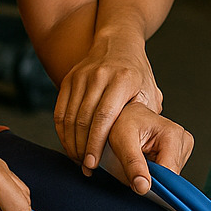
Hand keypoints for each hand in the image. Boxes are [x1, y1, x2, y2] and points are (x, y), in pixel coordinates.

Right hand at [55, 35, 161, 172]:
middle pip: (83, 119)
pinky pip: (60, 110)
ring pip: (69, 117)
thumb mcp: (150, 93)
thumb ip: (145, 119)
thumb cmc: (137, 74)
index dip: (96, 143)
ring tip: (78, 159)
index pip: (104, 116)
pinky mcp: (69, 78)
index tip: (93, 163)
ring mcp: (82, 76)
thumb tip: (142, 149)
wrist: (119, 43)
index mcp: (123, 80)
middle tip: (86, 167)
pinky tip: (69, 145)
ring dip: (71, 142)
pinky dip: (62, 131)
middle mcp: (100, 75)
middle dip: (82, 148)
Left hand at [105, 101, 193, 193]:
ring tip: (140, 158)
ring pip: (170, 177)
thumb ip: (133, 165)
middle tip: (135, 165)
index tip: (137, 182)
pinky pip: (168, 172)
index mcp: (173, 134)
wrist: (125, 113)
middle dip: (151, 177)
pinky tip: (147, 159)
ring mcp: (183, 146)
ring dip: (153, 174)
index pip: (170, 173)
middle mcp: (183, 140)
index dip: (152, 183)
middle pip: (171, 177)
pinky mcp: (179, 152)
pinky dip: (155, 171)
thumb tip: (143, 187)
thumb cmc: (123, 121)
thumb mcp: (122, 142)